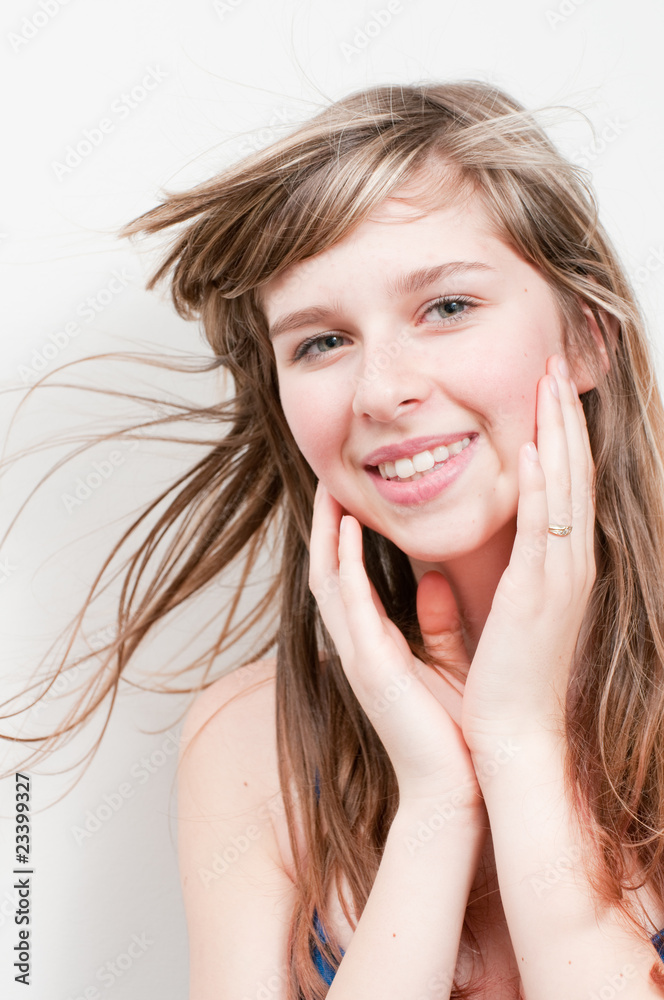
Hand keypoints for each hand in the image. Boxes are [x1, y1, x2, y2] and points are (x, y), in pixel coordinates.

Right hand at [309, 483, 480, 808]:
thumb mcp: (448, 662)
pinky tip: (345, 530)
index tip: (348, 495)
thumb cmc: (453, 730)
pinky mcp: (372, 667)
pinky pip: (350, 604)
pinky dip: (344, 564)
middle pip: (327, 573)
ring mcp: (358, 656)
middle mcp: (357, 646)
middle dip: (324, 526)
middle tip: (328, 479)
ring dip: (325, 535)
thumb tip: (434, 579)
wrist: (454, 788)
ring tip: (329, 490)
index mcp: (374, 645)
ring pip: (328, 582)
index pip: (346, 579)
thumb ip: (437, 622)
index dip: (340, 538)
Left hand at [461, 354, 596, 753]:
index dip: (558, 438)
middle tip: (555, 366)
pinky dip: (548, 483)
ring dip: (560, 433)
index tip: (544, 395)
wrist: (515, 737)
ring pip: (568, 488)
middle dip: (563, 418)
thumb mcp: (498, 620)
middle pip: (574, 474)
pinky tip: (541, 445)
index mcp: (560, 569)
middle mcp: (571, 566)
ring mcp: (563, 578)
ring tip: (551, 383)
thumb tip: (452, 563)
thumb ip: (486, 580)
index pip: (564, 488)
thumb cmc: (503, 683)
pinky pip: (548, 526)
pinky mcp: (542, 593)